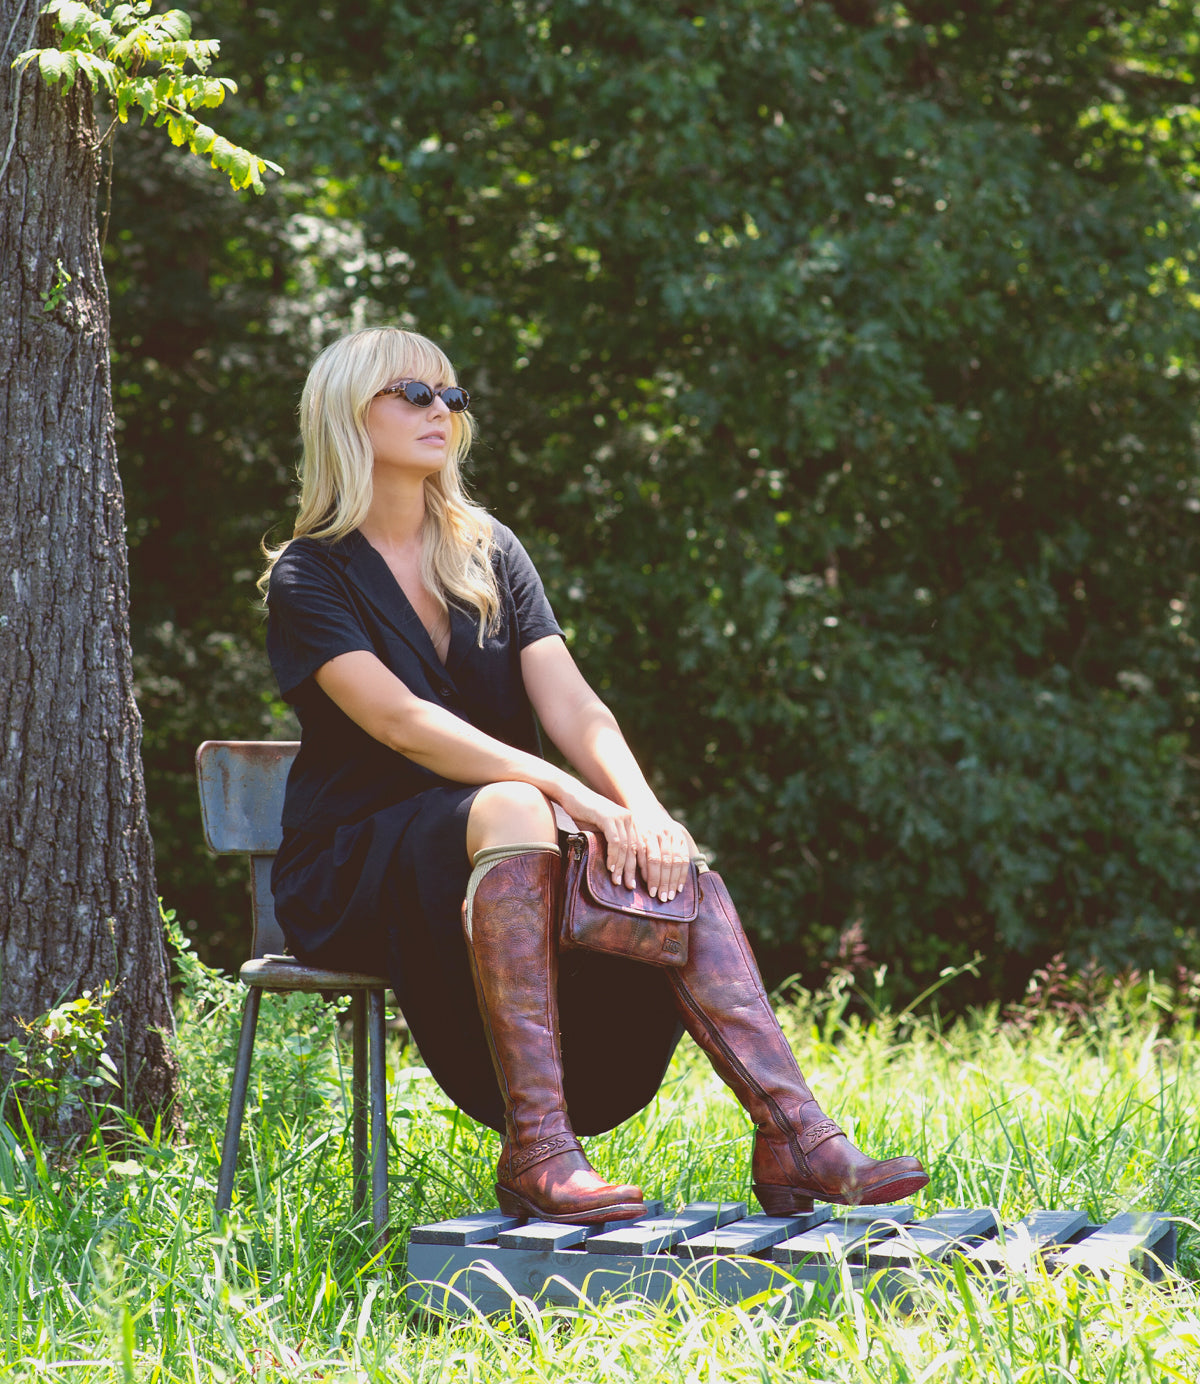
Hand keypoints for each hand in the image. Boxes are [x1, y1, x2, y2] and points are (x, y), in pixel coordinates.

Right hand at [553, 780, 693, 900]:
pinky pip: (615, 841)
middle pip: (636, 849)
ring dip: (621, 866)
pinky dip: (613, 856)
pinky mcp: (609, 817)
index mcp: (631, 822)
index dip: (642, 866)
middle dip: (634, 870)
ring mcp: (621, 817)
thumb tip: (616, 867)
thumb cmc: (584, 815)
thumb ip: (611, 844)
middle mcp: (630, 819)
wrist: (571, 795)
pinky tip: (610, 868)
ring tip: (618, 881)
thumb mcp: (601, 831)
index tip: (640, 883)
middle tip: (631, 887)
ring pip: (626, 847)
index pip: (641, 848)